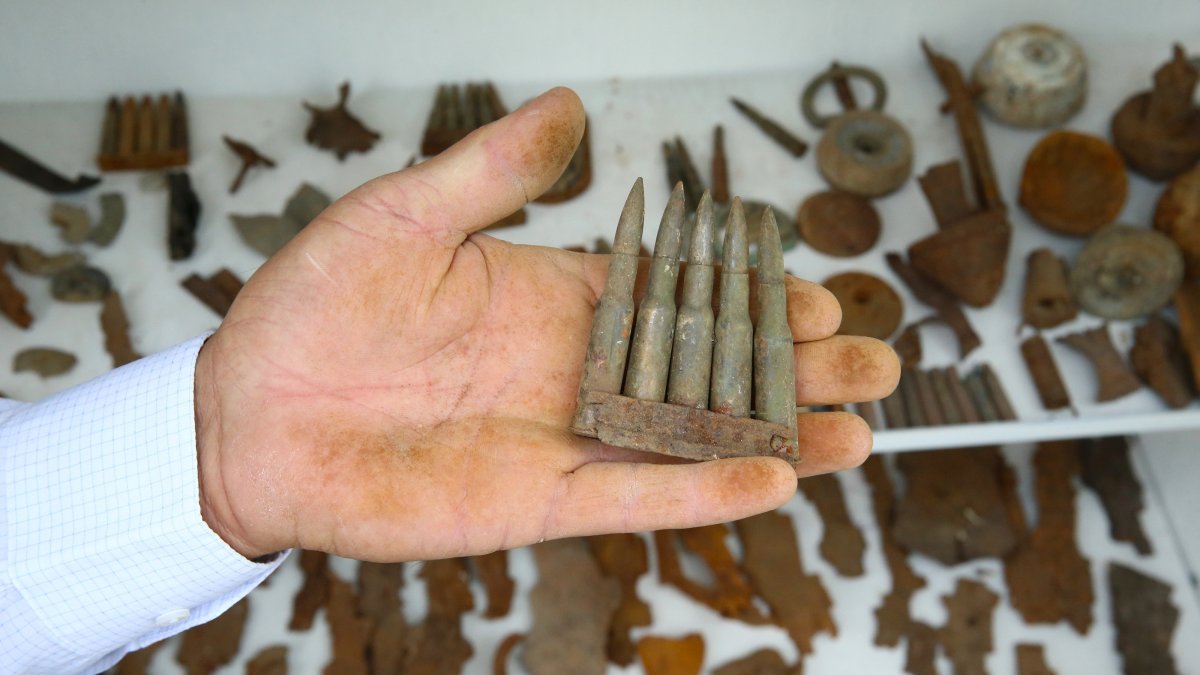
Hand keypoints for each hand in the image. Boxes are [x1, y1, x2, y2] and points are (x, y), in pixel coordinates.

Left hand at [193, 87, 898, 560]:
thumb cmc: (316, 305)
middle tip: (874, 363)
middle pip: (705, 371)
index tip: (818, 291)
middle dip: (789, 369)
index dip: (748, 298)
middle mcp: (572, 370)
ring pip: (687, 439)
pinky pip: (631, 496)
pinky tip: (771, 478)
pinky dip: (700, 491)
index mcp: (553, 297)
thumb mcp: (407, 212)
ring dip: (772, 436)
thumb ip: (495, 170)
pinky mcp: (532, 498)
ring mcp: (560, 437)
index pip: (676, 297)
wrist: (249, 408)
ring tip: (857, 434)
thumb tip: (568, 107)